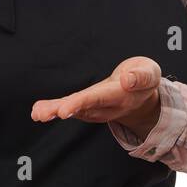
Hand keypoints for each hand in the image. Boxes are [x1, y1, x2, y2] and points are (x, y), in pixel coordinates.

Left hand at [30, 56, 162, 135]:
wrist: (142, 94)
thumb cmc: (144, 77)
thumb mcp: (149, 72)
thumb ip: (141, 76)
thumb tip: (128, 80)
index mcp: (120, 95)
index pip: (98, 99)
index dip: (80, 104)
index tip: (65, 110)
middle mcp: (106, 106)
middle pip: (82, 108)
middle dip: (62, 110)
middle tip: (43, 114)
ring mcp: (96, 108)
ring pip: (74, 110)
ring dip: (54, 111)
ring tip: (37, 113)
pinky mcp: (89, 106)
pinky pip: (70, 109)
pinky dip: (54, 110)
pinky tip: (38, 111)